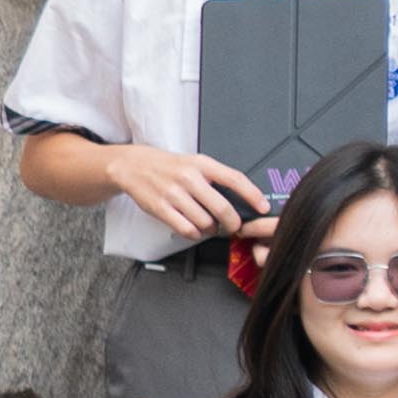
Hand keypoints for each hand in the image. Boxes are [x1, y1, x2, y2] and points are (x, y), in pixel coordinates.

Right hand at [98, 139, 273, 240]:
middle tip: (234, 226)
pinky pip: (186, 229)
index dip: (253, 195)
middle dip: (233, 222)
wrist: (133, 165)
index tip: (263, 208)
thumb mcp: (195, 163)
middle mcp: (188, 177)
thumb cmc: (170, 167)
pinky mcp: (159, 207)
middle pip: (222, 207)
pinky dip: (195, 234)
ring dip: (211, 229)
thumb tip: (243, 199)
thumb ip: (216, 178)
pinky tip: (194, 229)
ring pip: (205, 222)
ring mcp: (173, 193)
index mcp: (202, 164)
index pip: (235, 179)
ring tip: (209, 225)